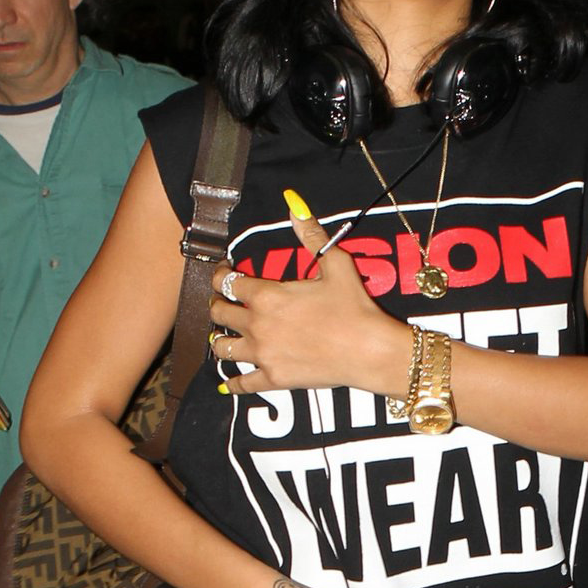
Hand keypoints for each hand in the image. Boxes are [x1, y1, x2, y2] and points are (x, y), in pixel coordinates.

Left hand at [211, 196, 411, 402]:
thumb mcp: (335, 263)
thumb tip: (295, 204)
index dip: (221, 274)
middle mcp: (258, 325)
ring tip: (224, 336)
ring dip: (219, 340)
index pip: (228, 282)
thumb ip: (310, 234)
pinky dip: (233, 384)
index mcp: (268, 295)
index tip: (226, 271)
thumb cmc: (354, 307)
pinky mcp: (273, 379)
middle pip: (219, 313)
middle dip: (218, 304)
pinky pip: (243, 384)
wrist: (369, 351)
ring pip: (222, 348)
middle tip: (223, 302)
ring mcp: (263, 354)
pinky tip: (229, 383)